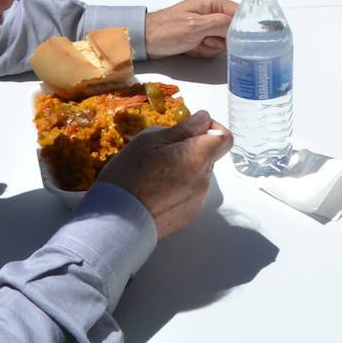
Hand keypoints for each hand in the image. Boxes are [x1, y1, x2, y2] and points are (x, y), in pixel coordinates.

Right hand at [98, 111, 232, 237]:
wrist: (117, 223)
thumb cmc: (129, 178)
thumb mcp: (149, 141)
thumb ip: (183, 129)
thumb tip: (203, 119)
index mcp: (197, 157)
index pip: (224, 137)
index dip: (212, 129)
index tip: (193, 128)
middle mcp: (203, 180)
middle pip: (208, 156)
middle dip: (190, 150)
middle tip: (161, 152)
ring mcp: (197, 200)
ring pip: (198, 175)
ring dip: (183, 169)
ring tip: (154, 174)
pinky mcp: (189, 215)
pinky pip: (190, 193)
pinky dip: (178, 188)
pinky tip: (155, 191)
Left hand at [144, 0, 236, 57]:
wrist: (146, 41)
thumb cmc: (165, 30)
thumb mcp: (195, 26)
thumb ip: (220, 24)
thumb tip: (239, 25)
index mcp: (211, 3)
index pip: (239, 12)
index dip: (241, 26)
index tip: (236, 38)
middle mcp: (211, 12)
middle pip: (232, 30)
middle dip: (220, 40)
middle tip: (204, 40)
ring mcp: (206, 25)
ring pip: (223, 41)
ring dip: (210, 47)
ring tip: (194, 44)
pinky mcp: (201, 36)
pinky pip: (213, 47)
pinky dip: (203, 50)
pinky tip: (192, 48)